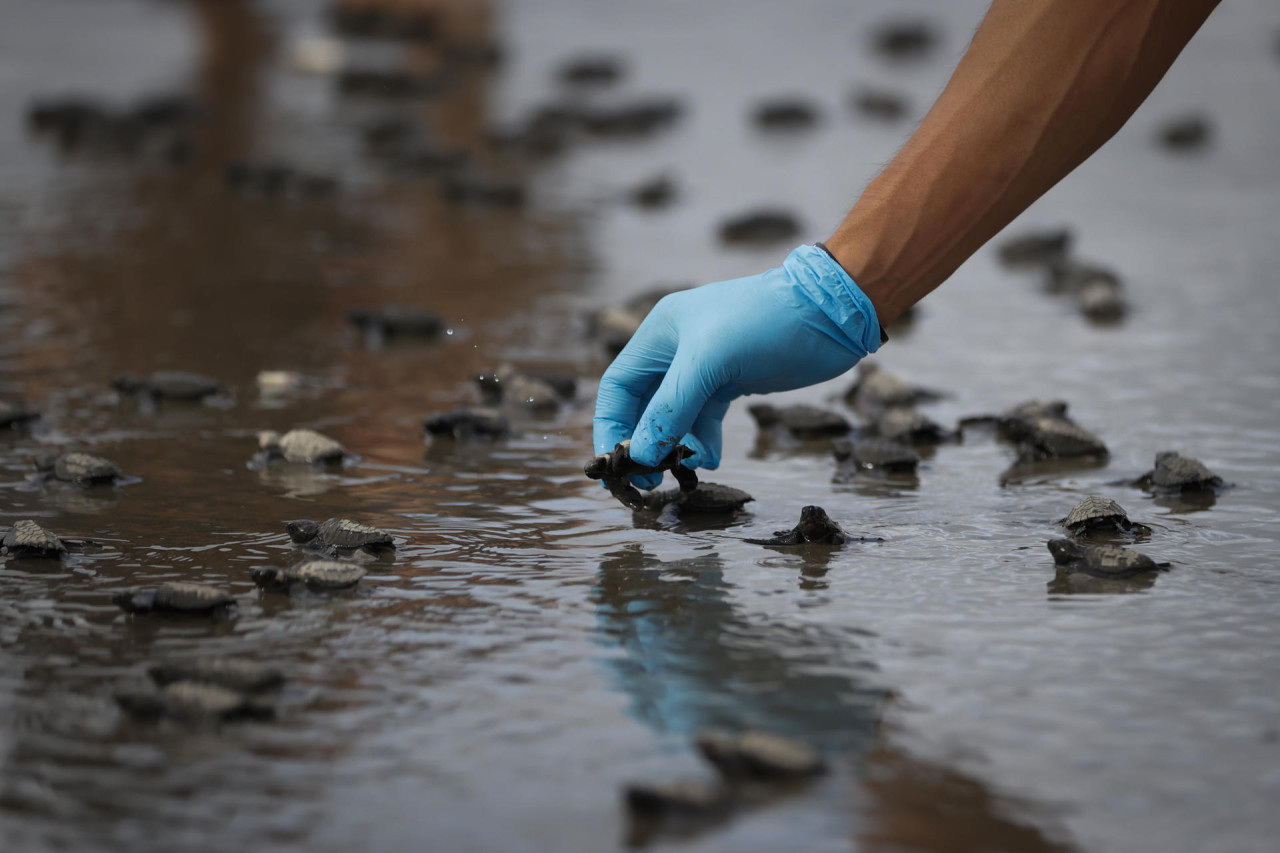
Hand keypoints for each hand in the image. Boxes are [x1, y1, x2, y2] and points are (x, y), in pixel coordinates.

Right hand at [593, 244, 883, 487]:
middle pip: (641, 406)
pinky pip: (703, 420)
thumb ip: (672, 408)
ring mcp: (704, 368)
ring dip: (673, 446)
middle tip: (646, 480)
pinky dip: (702, 441)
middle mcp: (675, 350)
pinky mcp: (730, 382)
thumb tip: (640, 454)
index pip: (617, 387)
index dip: (610, 427)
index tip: (613, 465)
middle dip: (641, 443)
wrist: (830, 313)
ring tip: (681, 472)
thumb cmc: (766, 323)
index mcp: (660, 334)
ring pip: (673, 417)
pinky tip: (710, 459)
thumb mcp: (711, 362)